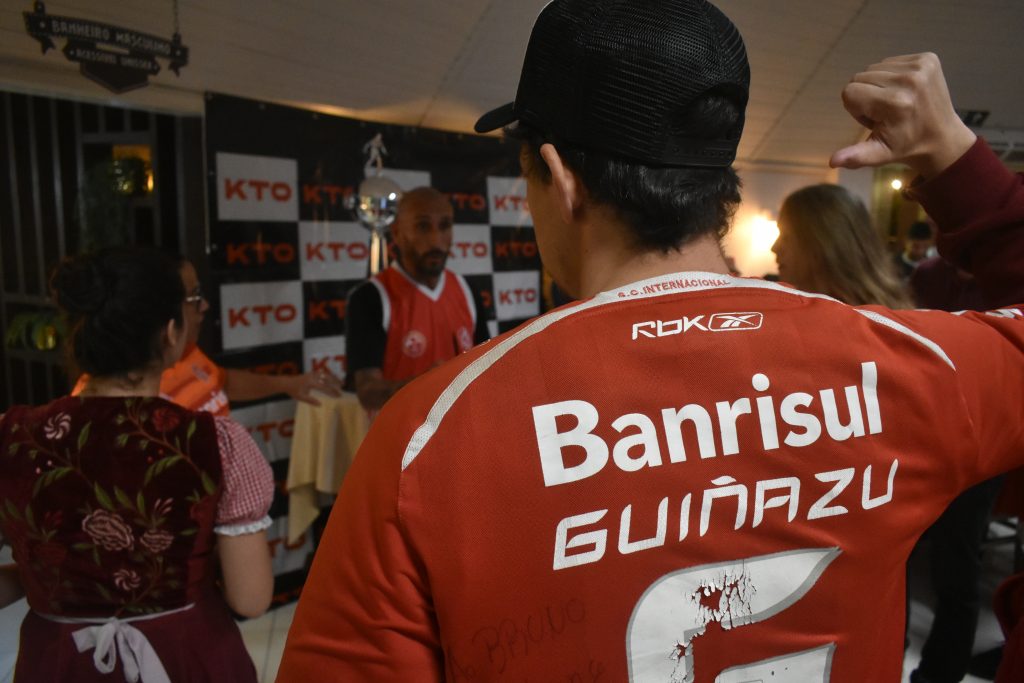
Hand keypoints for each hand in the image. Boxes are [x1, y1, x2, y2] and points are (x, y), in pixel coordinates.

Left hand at [287, 370, 342, 405]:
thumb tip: (320, 404)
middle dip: (336, 384)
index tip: (338, 395)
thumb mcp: (301, 397)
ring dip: (334, 378)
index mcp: (311, 383)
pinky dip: (329, 376)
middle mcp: (313, 377)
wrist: (286, 382)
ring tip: (340, 383)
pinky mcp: (312, 373)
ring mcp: (313, 374)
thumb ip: (311, 401)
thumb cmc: (293, 391)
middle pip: (327, 379)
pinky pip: (323, 373)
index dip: (332, 392)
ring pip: (326, 374)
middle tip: (342, 388)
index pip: (324, 387)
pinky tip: (333, 379)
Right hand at [830, 53, 975, 177]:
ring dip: (878, 85)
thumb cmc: (906, 147)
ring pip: (874, 68)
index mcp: (895, 103)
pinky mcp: (928, 57)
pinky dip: (892, 76)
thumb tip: (832, 161)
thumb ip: (855, 156)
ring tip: (894, 102)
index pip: (850, 92)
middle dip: (865, 96)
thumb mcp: (879, 155)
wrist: (943, 137)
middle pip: (860, 77)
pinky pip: (890, 61)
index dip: (856, 109)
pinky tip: (904, 91)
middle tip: (884, 113)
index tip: (874, 121)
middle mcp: (909, 79)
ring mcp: (920, 65)